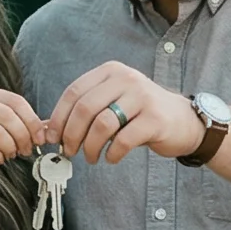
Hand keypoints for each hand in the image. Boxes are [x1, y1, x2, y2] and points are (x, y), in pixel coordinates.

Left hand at [47, 61, 204, 164]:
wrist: (184, 121)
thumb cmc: (141, 115)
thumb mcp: (112, 105)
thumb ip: (83, 113)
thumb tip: (46, 130)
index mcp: (111, 71)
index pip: (74, 92)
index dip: (58, 118)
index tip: (52, 138)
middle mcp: (126, 79)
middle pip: (85, 109)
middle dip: (71, 135)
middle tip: (69, 151)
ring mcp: (142, 97)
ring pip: (102, 124)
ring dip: (90, 147)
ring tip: (91, 157)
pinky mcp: (155, 119)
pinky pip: (123, 140)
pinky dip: (112, 154)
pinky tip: (111, 158)